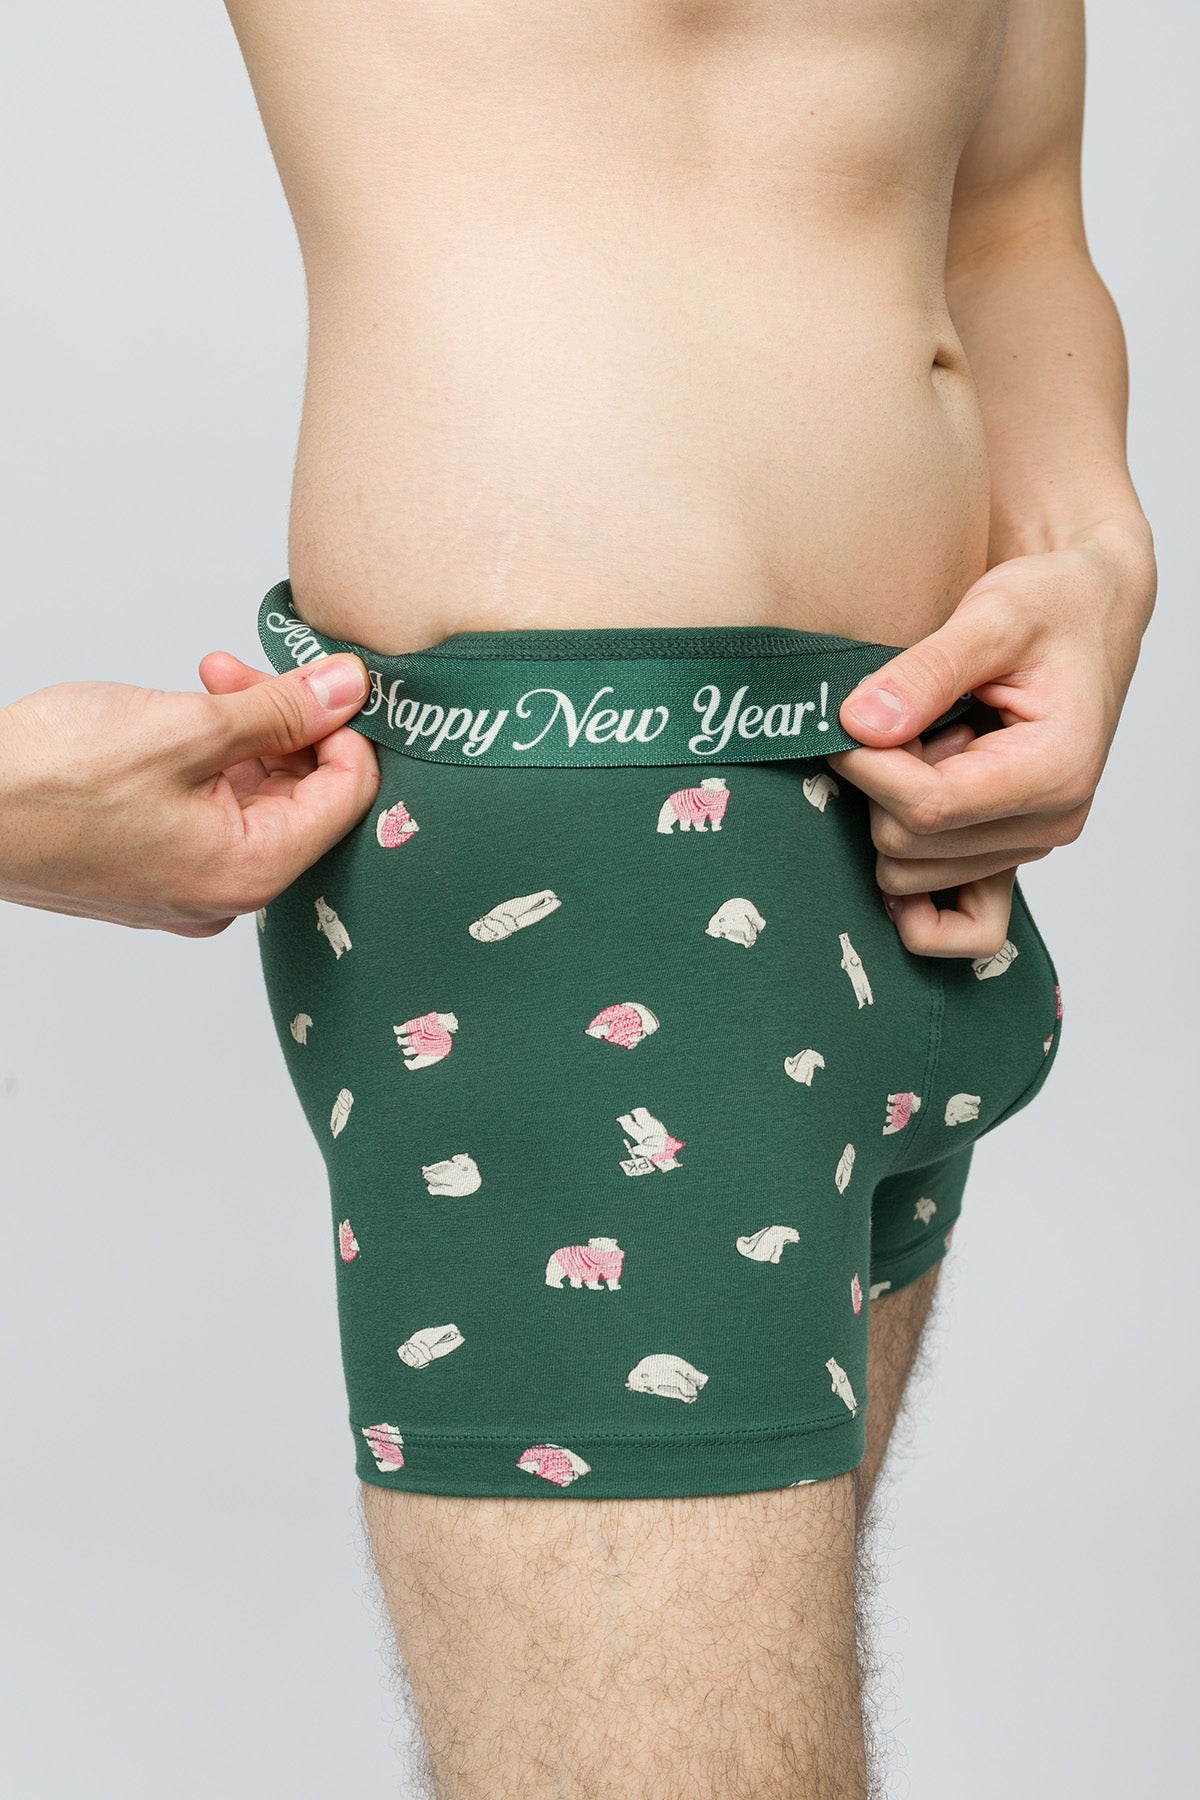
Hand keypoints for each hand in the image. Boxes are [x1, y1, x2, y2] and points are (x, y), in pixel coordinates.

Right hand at [0, 650, 379, 934]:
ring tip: (205, 682)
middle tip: (241, 672)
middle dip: (286, 724)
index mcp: (249, 873)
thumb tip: (349, 691)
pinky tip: (178, 718)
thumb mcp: (185, 728)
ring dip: (245, 733)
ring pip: (252, 798)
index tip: (323, 681)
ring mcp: (185, 885)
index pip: (346, 800)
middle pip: (301, 799)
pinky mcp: (151, 867)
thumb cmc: (47, 782)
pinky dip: (207, 760)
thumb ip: (279, 712)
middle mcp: (224, 894)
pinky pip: (208, 811)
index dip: (344, 730)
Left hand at [826, 532, 1154, 956]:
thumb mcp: (992, 613)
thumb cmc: (1052, 607)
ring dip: (892, 814)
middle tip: (898, 724)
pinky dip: (916, 898)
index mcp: (1056, 768)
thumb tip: (859, 725)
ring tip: (927, 746)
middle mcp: (1051, 822)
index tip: (844, 722)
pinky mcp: (1010, 853)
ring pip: (909, 876)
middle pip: (909, 847)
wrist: (1090, 614)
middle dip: (877, 787)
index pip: (927, 806)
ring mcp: (1030, 845)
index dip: (866, 768)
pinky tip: (895, 829)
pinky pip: (962, 927)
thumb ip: (926, 670)